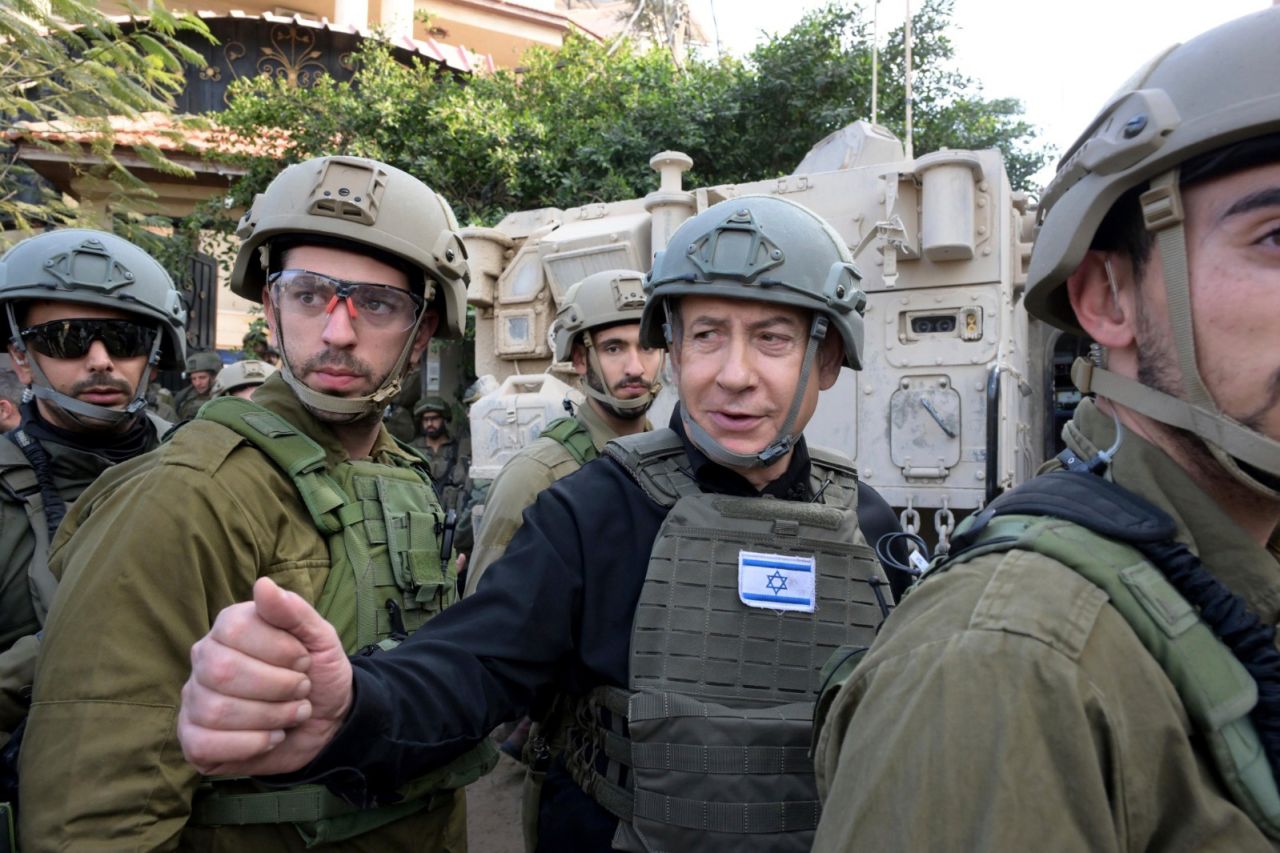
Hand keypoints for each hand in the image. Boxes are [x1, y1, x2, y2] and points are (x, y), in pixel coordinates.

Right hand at [178, 577, 352, 775]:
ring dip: (271, 717)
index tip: (304, 660)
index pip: (235, 629)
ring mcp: (194, 700)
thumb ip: (294, 612)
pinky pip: (206, 744)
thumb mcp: (321, 639)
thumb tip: (263, 585)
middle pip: (222, 672)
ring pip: (216, 711)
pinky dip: (251, 744)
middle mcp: (204, 659)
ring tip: (292, 714)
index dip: (279, 649)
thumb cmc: (318, 674)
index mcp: (230, 626)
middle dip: (278, 686)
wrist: (327, 723)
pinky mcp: (194, 739)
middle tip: (301, 690)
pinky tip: (271, 737)